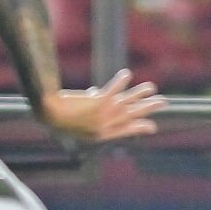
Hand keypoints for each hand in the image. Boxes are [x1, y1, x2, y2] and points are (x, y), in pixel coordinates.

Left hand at [37, 70, 165, 143]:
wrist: (48, 114)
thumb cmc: (58, 119)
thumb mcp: (76, 122)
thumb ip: (90, 110)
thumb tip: (95, 92)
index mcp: (102, 134)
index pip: (127, 130)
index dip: (141, 127)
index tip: (152, 125)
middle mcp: (106, 125)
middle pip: (133, 115)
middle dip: (149, 108)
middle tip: (163, 102)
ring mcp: (104, 113)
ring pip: (129, 102)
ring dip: (141, 93)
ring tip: (151, 87)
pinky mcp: (99, 101)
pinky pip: (114, 89)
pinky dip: (121, 81)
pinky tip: (127, 74)